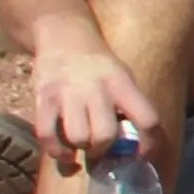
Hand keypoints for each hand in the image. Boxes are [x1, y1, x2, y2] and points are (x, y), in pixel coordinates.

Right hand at [28, 14, 156, 156]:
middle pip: (106, 135)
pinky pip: (47, 135)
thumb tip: (134, 145)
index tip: (143, 156)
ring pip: (78, 138)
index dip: (149, 143)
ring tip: (82, 144)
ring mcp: (68, 94)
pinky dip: (56, 151)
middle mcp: (97, 89)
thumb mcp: (123, 77)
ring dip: (81, 149)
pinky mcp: (44, 99)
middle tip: (101, 148)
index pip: (147, 119)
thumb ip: (128, 106)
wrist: (64, 38)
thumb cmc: (100, 66)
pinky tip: (64, 153)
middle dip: (105, 149)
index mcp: (123, 84)